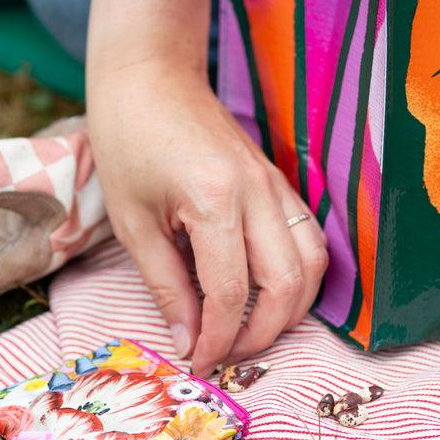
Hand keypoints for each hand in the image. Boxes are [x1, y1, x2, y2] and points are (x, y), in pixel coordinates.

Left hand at [87, 62, 328, 377]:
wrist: (150, 76)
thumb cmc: (128, 141)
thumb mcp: (134, 221)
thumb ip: (165, 285)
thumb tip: (186, 340)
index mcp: (215, 200)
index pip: (232, 293)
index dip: (217, 338)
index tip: (198, 362)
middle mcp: (258, 192)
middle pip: (286, 286)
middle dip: (261, 334)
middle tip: (225, 352)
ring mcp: (276, 183)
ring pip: (312, 264)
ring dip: (290, 308)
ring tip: (251, 329)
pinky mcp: (279, 180)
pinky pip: (308, 237)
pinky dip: (298, 274)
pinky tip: (268, 290)